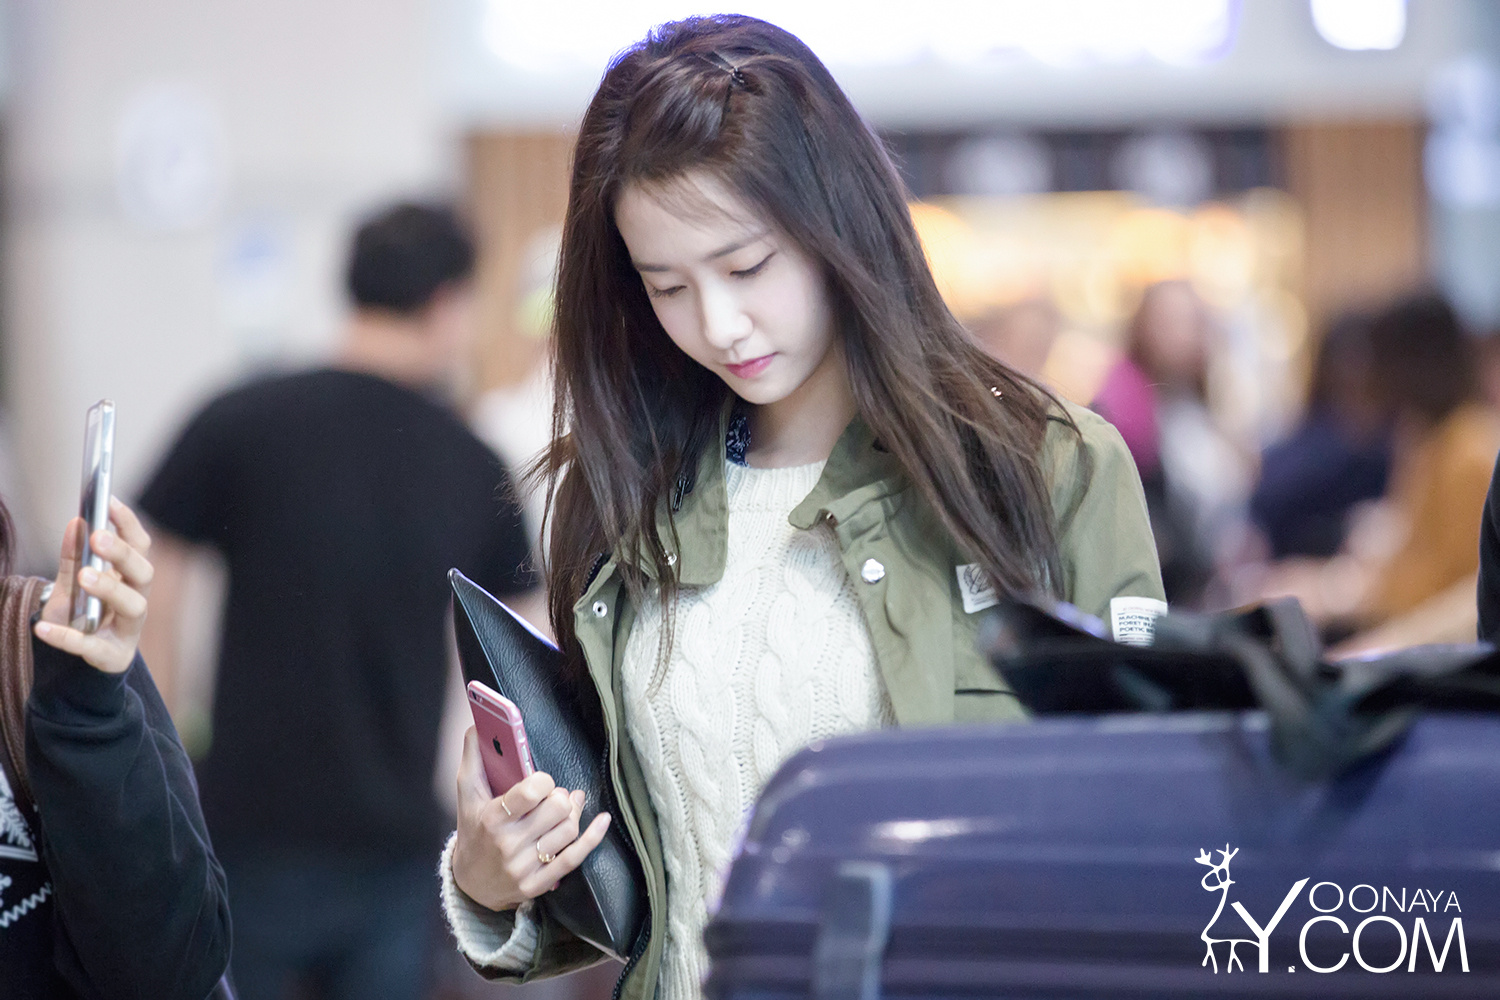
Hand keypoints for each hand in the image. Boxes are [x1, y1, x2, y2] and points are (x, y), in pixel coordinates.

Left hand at [35, 497, 153, 674]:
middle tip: (98, 537)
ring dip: (110, 588)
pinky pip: (91, 646)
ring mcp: (129, 629)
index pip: (140, 546)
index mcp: (132, 578)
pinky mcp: (112, 656)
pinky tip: (43, 629)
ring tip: (84, 576)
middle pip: (143, 573)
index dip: (128, 524)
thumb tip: (75, 523)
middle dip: (122, 554)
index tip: (109, 502)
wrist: (83, 661)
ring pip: (133, 605)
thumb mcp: (73, 583)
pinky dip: (67, 638)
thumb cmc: (85, 615)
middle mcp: (138, 599)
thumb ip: (74, 556)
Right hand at [451, 726, 611, 911]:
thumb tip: (478, 725)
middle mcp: (508, 845)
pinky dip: (593, 837)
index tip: (541, 781)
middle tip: (555, 796)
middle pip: (557, 809)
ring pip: (569, 830)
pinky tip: (602, 820)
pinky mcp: (538, 884)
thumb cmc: (472, 829)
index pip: (531, 792)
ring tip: (565, 807)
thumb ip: (473, 757)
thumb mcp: (466, 795)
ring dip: (572, 813)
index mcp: (492, 819)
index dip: (544, 781)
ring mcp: (524, 867)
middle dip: (560, 797)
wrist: (469, 883)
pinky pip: (575, 858)